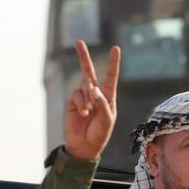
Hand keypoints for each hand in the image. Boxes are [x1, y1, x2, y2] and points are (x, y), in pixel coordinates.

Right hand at [64, 41, 120, 160]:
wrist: (84, 146)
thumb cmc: (100, 134)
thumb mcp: (107, 119)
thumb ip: (102, 103)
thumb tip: (93, 88)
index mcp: (108, 96)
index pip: (111, 76)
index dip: (113, 62)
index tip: (115, 48)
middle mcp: (95, 94)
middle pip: (89, 71)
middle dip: (83, 56)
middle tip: (79, 42)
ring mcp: (83, 97)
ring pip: (84, 84)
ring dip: (88, 96)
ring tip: (89, 111)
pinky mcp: (73, 102)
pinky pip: (76, 95)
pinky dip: (81, 103)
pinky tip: (83, 114)